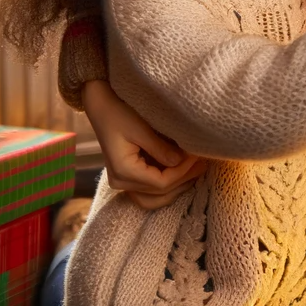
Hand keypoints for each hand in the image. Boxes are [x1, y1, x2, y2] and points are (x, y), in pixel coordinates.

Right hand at [82, 80, 205, 210]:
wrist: (102, 106)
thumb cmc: (120, 112)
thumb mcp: (142, 128)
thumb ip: (161, 148)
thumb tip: (182, 161)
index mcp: (123, 171)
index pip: (161, 183)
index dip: (183, 172)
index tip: (198, 156)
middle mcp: (120, 182)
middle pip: (159, 193)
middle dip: (184, 180)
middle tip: (203, 164)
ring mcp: (122, 182)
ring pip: (154, 199)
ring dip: (176, 187)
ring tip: (196, 171)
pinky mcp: (126, 176)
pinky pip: (148, 191)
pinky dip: (166, 185)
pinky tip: (182, 172)